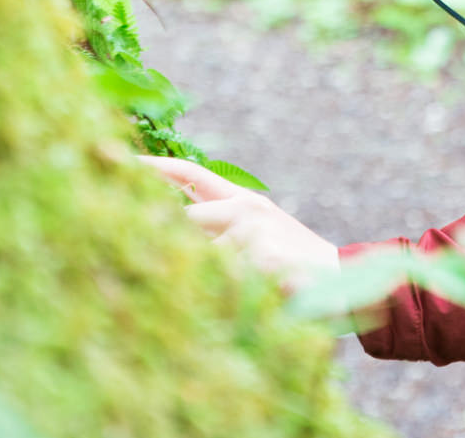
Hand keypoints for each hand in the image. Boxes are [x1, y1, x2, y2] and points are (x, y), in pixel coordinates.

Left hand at [138, 156, 339, 288]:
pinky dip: (219, 295)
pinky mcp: (260, 260)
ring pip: (199, 258)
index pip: (191, 174)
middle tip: (152, 263)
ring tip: (228, 295)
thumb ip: (220, 227)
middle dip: (166, 243)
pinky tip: (236, 303)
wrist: (343, 280)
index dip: (154, 168)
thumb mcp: (259, 234)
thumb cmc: (293, 264)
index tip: (121, 161)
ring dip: (202, 280)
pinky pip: (218, 281)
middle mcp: (246, 209)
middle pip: (183, 221)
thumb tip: (168, 228)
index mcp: (244, 201)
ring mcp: (253, 233)